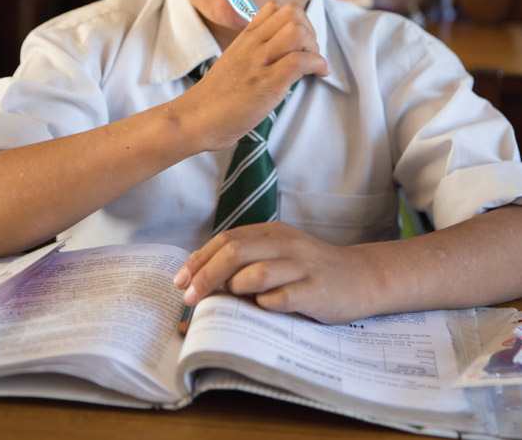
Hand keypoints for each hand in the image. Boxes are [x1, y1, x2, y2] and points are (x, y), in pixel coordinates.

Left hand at [173, 222, 378, 324]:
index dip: (199, 260)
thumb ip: (248, 261)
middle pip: (235, 252)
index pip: (226, 239)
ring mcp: (302, 267)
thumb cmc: (312, 270)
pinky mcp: (316, 291)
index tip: (180, 281)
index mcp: (272, 232)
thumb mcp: (280, 255)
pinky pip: (282, 298)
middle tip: (189, 298)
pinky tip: (261, 310)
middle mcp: (285, 244)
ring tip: (228, 303)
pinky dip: (265, 305)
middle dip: (206, 276)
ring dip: (234, 290)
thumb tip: (205, 281)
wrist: (361, 277)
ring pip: (256, 273)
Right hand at [178, 1, 328, 153]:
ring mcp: (260, 63)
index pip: (275, 7)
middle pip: (293, 12)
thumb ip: (255, 51)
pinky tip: (317, 75)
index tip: (299, 41)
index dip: (296, 20)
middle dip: (310, 30)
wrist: (196, 118)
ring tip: (312, 65)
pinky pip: (300, 61)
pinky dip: (317, 65)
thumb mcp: (234, 62)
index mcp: (245, 38)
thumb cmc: (217, 97)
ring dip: (314, 46)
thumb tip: (282, 51)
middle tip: (309, 53)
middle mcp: (253, 45)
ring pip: (298, 31)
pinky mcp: (267, 84)